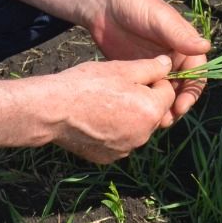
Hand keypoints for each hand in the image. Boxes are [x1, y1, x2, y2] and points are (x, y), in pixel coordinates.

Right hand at [50, 57, 178, 163]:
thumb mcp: (122, 69)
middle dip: (143, 100)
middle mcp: (143, 135)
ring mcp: (126, 149)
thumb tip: (168, 64)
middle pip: (153, 113)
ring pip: (137, 128)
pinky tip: (96, 119)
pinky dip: (114, 131)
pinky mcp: (109, 158)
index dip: (154, 80)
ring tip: (105, 103)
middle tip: (118, 87)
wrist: (53, 111)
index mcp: (151, 111)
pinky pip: (120, 141)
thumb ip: (151, 67)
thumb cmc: (88, 85)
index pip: (168, 92)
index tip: (134, 75)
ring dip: (129, 116)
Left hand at [87, 0, 210, 122]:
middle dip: (178, 105)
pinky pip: (147, 91)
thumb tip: (206, 46)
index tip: (181, 106)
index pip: (197, 73)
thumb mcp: (158, 19)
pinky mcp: (138, 72)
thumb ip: (179, 35)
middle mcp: (174, 57)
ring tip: (154, 122)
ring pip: (166, 93)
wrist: (101, 6)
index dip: (192, 92)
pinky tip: (139, 113)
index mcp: (184, 44)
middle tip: (166, 120)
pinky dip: (147, 103)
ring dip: (163, 108)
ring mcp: (155, 66)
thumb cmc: (134, 5)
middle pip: (183, 88)